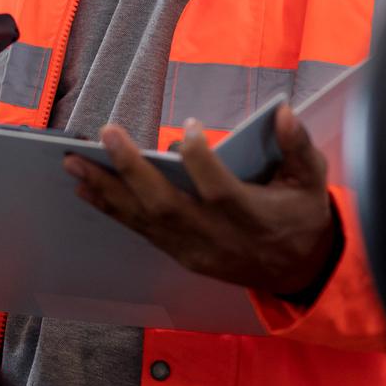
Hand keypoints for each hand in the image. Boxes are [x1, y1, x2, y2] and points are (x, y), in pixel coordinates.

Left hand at [65, 104, 336, 297]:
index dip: (202, 159)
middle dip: (132, 170)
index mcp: (252, 216)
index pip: (219, 189)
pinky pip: (141, 230)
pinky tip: (85, 187)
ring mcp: (194, 249)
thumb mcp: (312, 180)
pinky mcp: (181, 254)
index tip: (191, 126)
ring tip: (73, 161)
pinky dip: (111, 208)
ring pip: (145, 220)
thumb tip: (283, 112)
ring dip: (106, 190)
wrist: (300, 272)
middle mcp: (216, 236)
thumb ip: (298, 146)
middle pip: (167, 206)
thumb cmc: (302, 216)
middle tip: (107, 133)